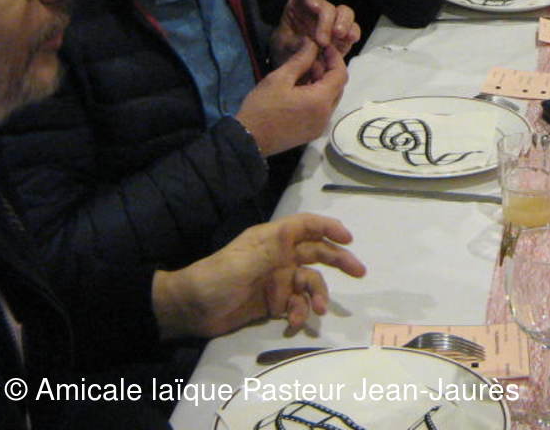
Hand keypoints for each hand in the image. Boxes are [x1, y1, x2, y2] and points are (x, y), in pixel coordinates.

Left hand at [153, 213, 366, 339]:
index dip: (329, 227)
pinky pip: (297, 305)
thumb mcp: (242, 263)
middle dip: (339, 260)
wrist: (189, 311)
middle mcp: (279, 256)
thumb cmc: (214, 279)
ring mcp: (277, 280)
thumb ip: (270, 250)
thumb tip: (292, 232)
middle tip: (359, 272)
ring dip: (318, 295)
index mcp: (272, 240)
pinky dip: (300, 313)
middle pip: (316, 253)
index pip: (306, 226)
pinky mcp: (273, 302)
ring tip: (319, 310)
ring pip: (310, 283)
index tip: (348, 238)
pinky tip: (295, 322)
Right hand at [236, 40, 347, 156]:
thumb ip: (300, 60)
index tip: (325, 47)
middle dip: (327, 70)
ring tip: (302, 73)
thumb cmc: (262, 107)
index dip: (335, 58)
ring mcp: (321, 126)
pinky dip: (317, 96)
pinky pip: (323, 110)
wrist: (248, 140)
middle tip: (310, 59)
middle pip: (338, 87)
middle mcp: (327, 115)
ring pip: (330, 98)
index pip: (340, 74)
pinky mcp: (313, 132)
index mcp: (321, 101)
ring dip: (322, 83)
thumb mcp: (279, 79)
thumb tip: (312, 43)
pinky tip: (300, 90)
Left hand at [271, 0, 359, 72]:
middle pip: (328, 7)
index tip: (315, 7)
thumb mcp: (283, 48)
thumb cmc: (286, 53)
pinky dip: (353, 32)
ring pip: (345, 13)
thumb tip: (309, 41)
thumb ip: (294, 44)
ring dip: (343, 23)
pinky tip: (350, 39)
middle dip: (327, 22)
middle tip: (322, 41)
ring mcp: (333, 22)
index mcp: (300, 7)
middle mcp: (319, 11)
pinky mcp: (344, 35)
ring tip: (339, 36)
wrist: (295, 69)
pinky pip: (353, 29)